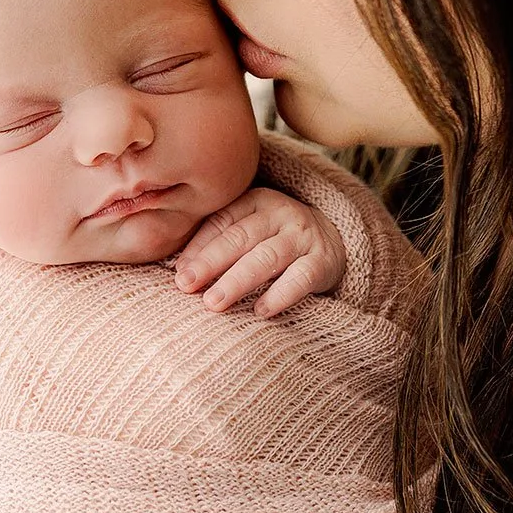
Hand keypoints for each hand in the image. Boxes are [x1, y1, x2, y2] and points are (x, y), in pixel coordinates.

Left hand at [173, 187, 347, 316]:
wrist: (333, 240)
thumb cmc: (274, 239)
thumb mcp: (250, 229)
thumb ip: (218, 241)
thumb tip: (180, 271)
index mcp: (257, 201)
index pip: (222, 221)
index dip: (198, 247)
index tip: (179, 272)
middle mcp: (281, 214)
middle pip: (241, 238)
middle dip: (210, 263)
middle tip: (186, 285)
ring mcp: (304, 237)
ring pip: (266, 257)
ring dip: (237, 281)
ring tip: (213, 303)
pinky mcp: (323, 262)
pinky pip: (300, 278)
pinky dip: (280, 295)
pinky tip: (260, 311)